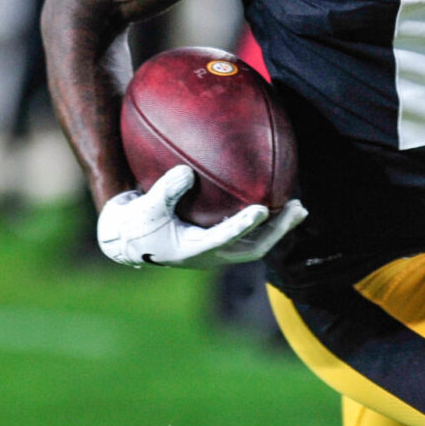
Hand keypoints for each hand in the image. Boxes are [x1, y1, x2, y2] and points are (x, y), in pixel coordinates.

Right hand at [96, 165, 307, 268]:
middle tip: (297, 208)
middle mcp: (211, 254)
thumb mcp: (145, 208)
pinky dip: (263, 220)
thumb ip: (164, 192)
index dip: (244, 225)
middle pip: (254, 247)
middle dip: (278, 230)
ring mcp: (216, 249)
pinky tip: (274, 198)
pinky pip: (247, 232)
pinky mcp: (217, 240)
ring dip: (278, 227)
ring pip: (256, 242)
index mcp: (194, 250)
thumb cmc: (135, 225)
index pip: (225, 238)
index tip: (262, 209)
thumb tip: (186, 171)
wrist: (127, 240)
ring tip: (298, 206)